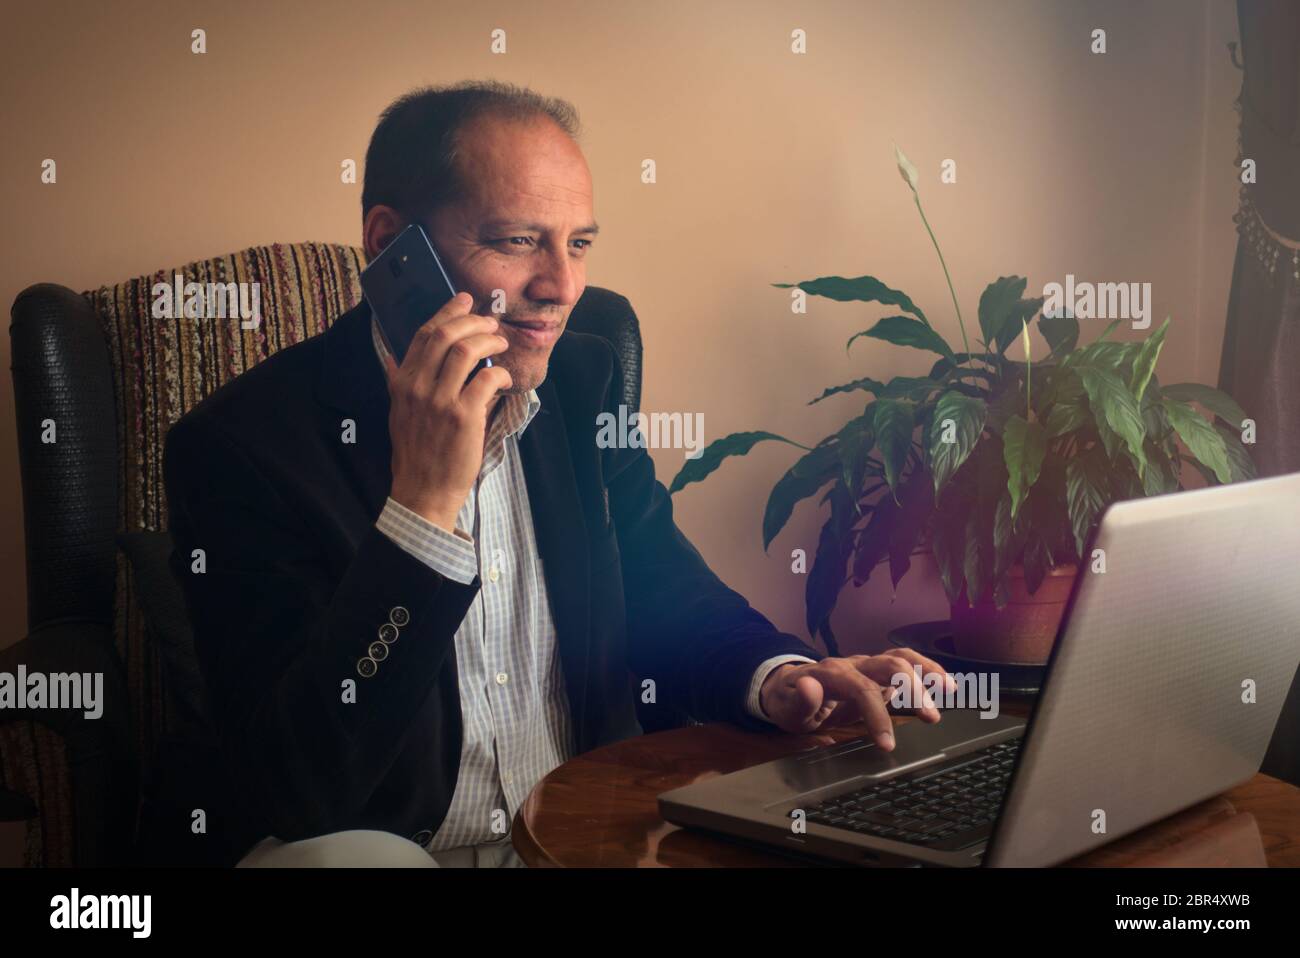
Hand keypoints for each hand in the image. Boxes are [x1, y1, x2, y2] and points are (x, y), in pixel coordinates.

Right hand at [383, 292, 512, 529]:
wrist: (423, 491)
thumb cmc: (416, 453)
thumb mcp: (397, 413)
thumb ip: (397, 383)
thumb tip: (392, 358)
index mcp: (402, 382)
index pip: (423, 334)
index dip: (447, 313)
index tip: (464, 301)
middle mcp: (417, 387)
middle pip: (445, 335)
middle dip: (472, 320)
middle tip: (490, 321)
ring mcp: (440, 401)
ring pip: (466, 351)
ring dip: (488, 340)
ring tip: (501, 342)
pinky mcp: (464, 416)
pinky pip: (486, 378)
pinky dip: (499, 371)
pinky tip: (503, 376)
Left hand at [758, 650, 956, 749]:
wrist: (788, 687)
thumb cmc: (789, 700)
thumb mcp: (786, 707)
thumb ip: (799, 699)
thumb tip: (809, 685)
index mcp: (831, 673)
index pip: (860, 688)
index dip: (877, 714)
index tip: (888, 745)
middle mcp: (853, 664)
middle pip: (888, 664)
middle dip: (912, 687)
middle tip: (931, 717)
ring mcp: (867, 665)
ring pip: (901, 657)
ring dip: (926, 671)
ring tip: (949, 690)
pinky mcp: (878, 672)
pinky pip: (905, 664)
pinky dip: (926, 670)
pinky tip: (944, 684)